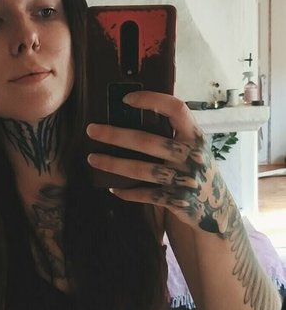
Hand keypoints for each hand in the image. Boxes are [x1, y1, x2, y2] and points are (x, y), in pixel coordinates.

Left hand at [86, 91, 232, 234]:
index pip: (176, 109)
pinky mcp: (176, 201)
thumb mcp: (195, 148)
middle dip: (115, 135)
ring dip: (113, 164)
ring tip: (92, 159)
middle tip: (91, 130)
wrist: (217, 210)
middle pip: (147, 141)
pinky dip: (127, 192)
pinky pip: (145, 195)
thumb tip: (138, 111)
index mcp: (195, 137)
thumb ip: (176, 134)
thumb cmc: (199, 171)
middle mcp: (191, 156)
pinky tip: (112, 188)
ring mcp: (183, 180)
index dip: (151, 100)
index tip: (126, 99)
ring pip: (140, 169)